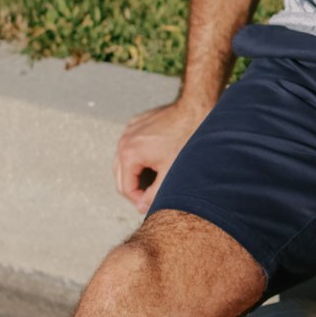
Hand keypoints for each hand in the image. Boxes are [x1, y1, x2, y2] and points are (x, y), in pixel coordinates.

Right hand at [113, 99, 210, 213]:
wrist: (194, 109)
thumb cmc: (186, 138)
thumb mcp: (170, 172)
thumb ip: (154, 194)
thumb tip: (142, 207)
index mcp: (129, 154)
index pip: (125, 188)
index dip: (138, 200)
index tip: (151, 204)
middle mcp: (124, 140)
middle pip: (121, 175)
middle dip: (135, 188)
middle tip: (151, 195)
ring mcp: (129, 129)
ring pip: (124, 159)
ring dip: (135, 172)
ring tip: (153, 179)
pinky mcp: (137, 122)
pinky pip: (130, 144)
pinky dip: (138, 155)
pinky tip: (154, 159)